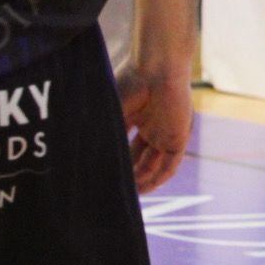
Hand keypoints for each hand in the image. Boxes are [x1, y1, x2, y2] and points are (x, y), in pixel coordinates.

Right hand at [115, 64, 191, 192]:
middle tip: (114, 190)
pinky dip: (159, 177)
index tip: (104, 176)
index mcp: (139, 114)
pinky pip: (171, 163)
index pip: (127, 144)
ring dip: (143, 180)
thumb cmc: (133, 83)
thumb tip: (84, 157)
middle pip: (140, 157)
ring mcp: (167, 131)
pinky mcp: (179, 136)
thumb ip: (107, 134)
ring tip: (127, 195)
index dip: (118, 161)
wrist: (158, 69)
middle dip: (129, 174)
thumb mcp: (113, 112)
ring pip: (155, 163)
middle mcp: (154, 125)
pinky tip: (145, 189)